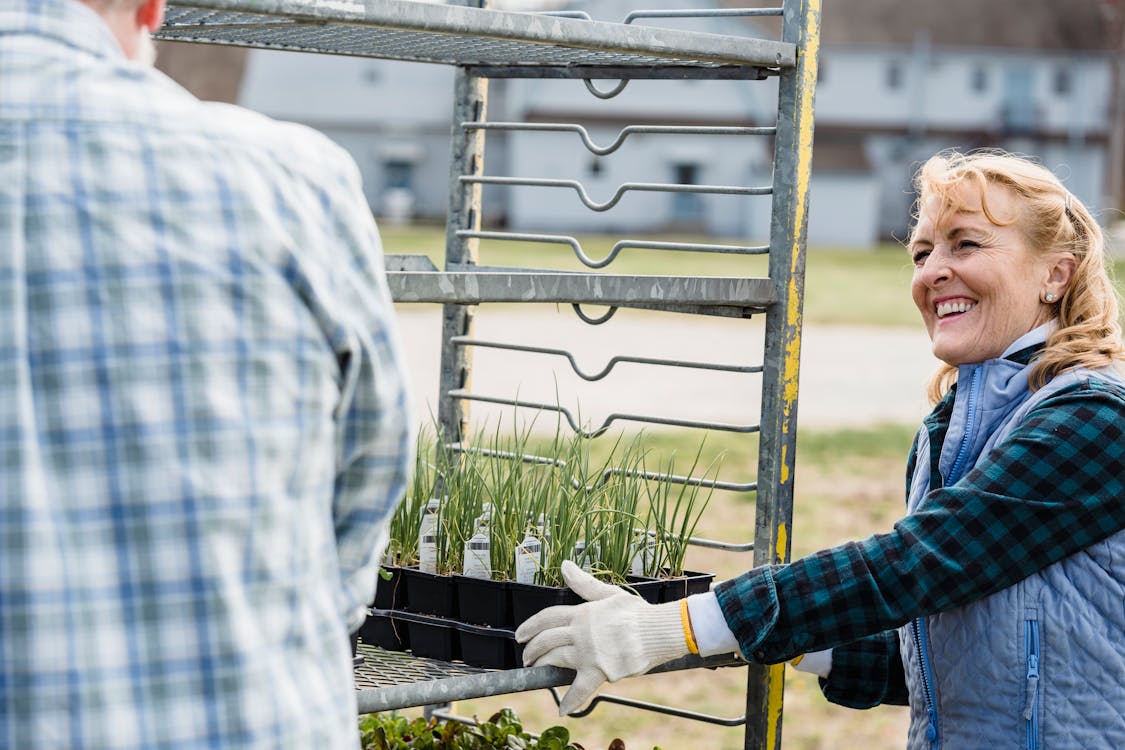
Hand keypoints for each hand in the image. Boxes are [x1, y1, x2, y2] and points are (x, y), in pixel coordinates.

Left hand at [514, 561, 688, 715]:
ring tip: (535, 670)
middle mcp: (581, 632)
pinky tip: (561, 708)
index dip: (530, 626)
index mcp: (582, 613)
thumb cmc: (636, 612)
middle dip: (532, 649)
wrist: (658, 630)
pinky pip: (580, 688)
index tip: (520, 635)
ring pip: (555, 660)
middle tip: (526, 656)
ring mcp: (589, 652)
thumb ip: (584, 583)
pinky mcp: (601, 671)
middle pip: (547, 640)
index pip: (547, 618)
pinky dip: (570, 700)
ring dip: (542, 666)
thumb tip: (565, 565)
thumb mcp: (609, 593)